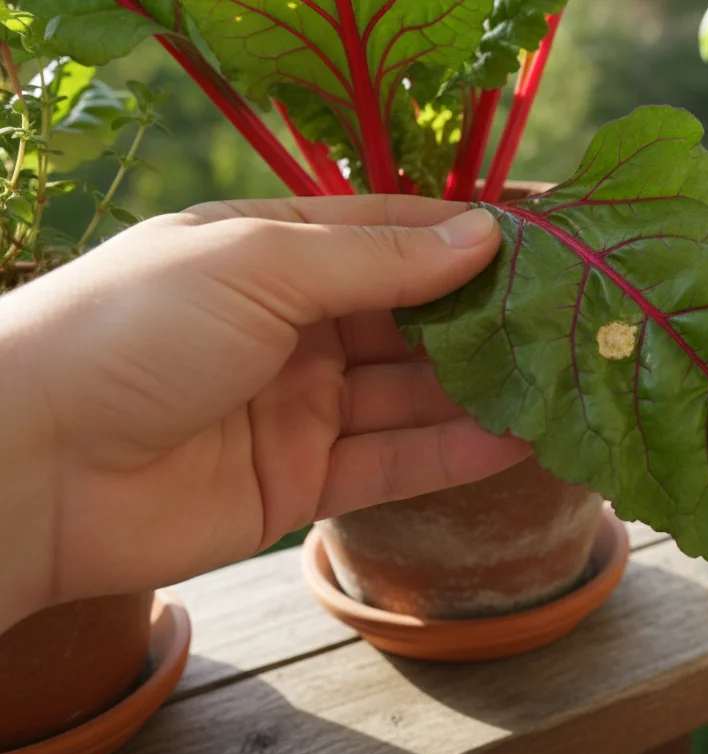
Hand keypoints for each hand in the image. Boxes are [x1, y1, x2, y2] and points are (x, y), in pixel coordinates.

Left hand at [0, 197, 529, 629]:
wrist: (33, 464)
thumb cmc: (133, 330)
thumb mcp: (261, 264)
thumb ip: (378, 259)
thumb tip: (483, 234)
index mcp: (272, 252)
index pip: (391, 233)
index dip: (466, 233)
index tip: (545, 237)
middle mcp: (292, 326)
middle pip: (410, 317)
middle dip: (483, 316)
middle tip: (568, 316)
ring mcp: (298, 406)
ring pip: (411, 394)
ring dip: (481, 388)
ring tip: (560, 379)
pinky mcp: (300, 481)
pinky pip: (393, 463)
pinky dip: (454, 453)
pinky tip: (517, 438)